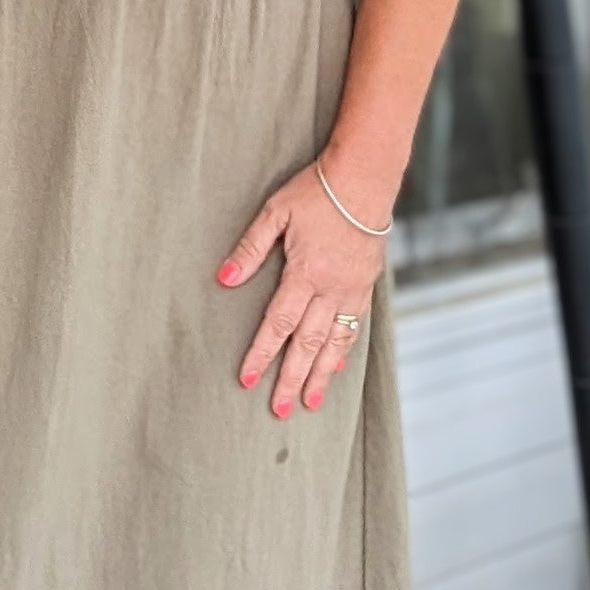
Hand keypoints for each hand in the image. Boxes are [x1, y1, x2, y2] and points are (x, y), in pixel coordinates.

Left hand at [219, 163, 384, 417]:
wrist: (365, 178)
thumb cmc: (317, 191)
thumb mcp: (275, 212)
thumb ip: (251, 248)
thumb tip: (224, 278)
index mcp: (305, 272)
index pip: (279, 324)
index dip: (262, 354)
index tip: (249, 380)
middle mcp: (331, 288)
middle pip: (307, 343)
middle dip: (291, 378)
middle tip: (279, 410)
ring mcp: (352, 289)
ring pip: (335, 342)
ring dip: (321, 375)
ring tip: (311, 402)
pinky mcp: (366, 285)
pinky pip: (354, 326)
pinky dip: (343, 351)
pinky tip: (336, 367)